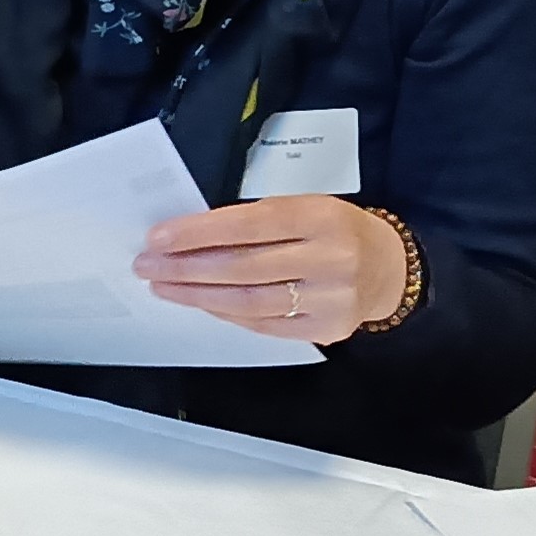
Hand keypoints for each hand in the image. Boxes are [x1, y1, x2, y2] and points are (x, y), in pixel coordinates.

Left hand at [130, 196, 408, 344]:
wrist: (388, 267)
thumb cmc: (332, 230)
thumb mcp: (305, 207)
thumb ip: (256, 221)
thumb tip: (187, 237)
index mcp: (321, 216)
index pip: (250, 224)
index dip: (199, 233)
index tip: (158, 238)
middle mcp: (330, 258)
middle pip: (243, 267)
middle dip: (186, 268)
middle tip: (147, 266)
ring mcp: (330, 298)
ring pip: (249, 301)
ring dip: (197, 295)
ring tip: (163, 287)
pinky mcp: (326, 328)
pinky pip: (263, 324)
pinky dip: (226, 313)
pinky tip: (201, 302)